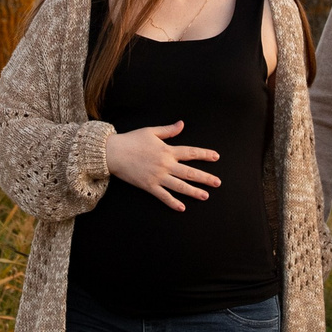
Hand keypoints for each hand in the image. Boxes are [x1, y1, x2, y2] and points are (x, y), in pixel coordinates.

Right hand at [102, 121, 219, 211]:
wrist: (113, 153)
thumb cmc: (131, 140)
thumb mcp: (151, 131)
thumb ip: (168, 130)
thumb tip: (182, 124)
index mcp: (167, 150)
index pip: (190, 152)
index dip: (204, 154)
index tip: (216, 157)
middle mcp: (165, 165)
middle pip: (189, 172)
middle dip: (205, 177)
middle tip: (217, 182)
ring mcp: (158, 177)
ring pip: (180, 186)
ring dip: (193, 191)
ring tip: (205, 196)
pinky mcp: (149, 186)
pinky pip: (163, 196)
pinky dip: (173, 202)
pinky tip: (182, 208)